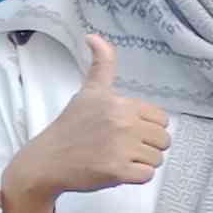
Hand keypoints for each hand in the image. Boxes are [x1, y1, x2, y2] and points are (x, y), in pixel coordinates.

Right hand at [5, 34, 172, 205]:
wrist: (48, 159)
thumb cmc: (71, 126)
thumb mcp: (88, 92)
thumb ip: (101, 65)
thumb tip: (94, 36)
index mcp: (120, 104)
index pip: (161, 120)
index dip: (147, 127)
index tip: (126, 129)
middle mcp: (123, 123)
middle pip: (163, 140)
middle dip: (147, 145)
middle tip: (122, 146)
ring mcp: (121, 148)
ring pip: (157, 159)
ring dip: (141, 162)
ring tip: (118, 156)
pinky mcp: (118, 171)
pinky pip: (147, 176)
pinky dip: (135, 177)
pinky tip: (116, 169)